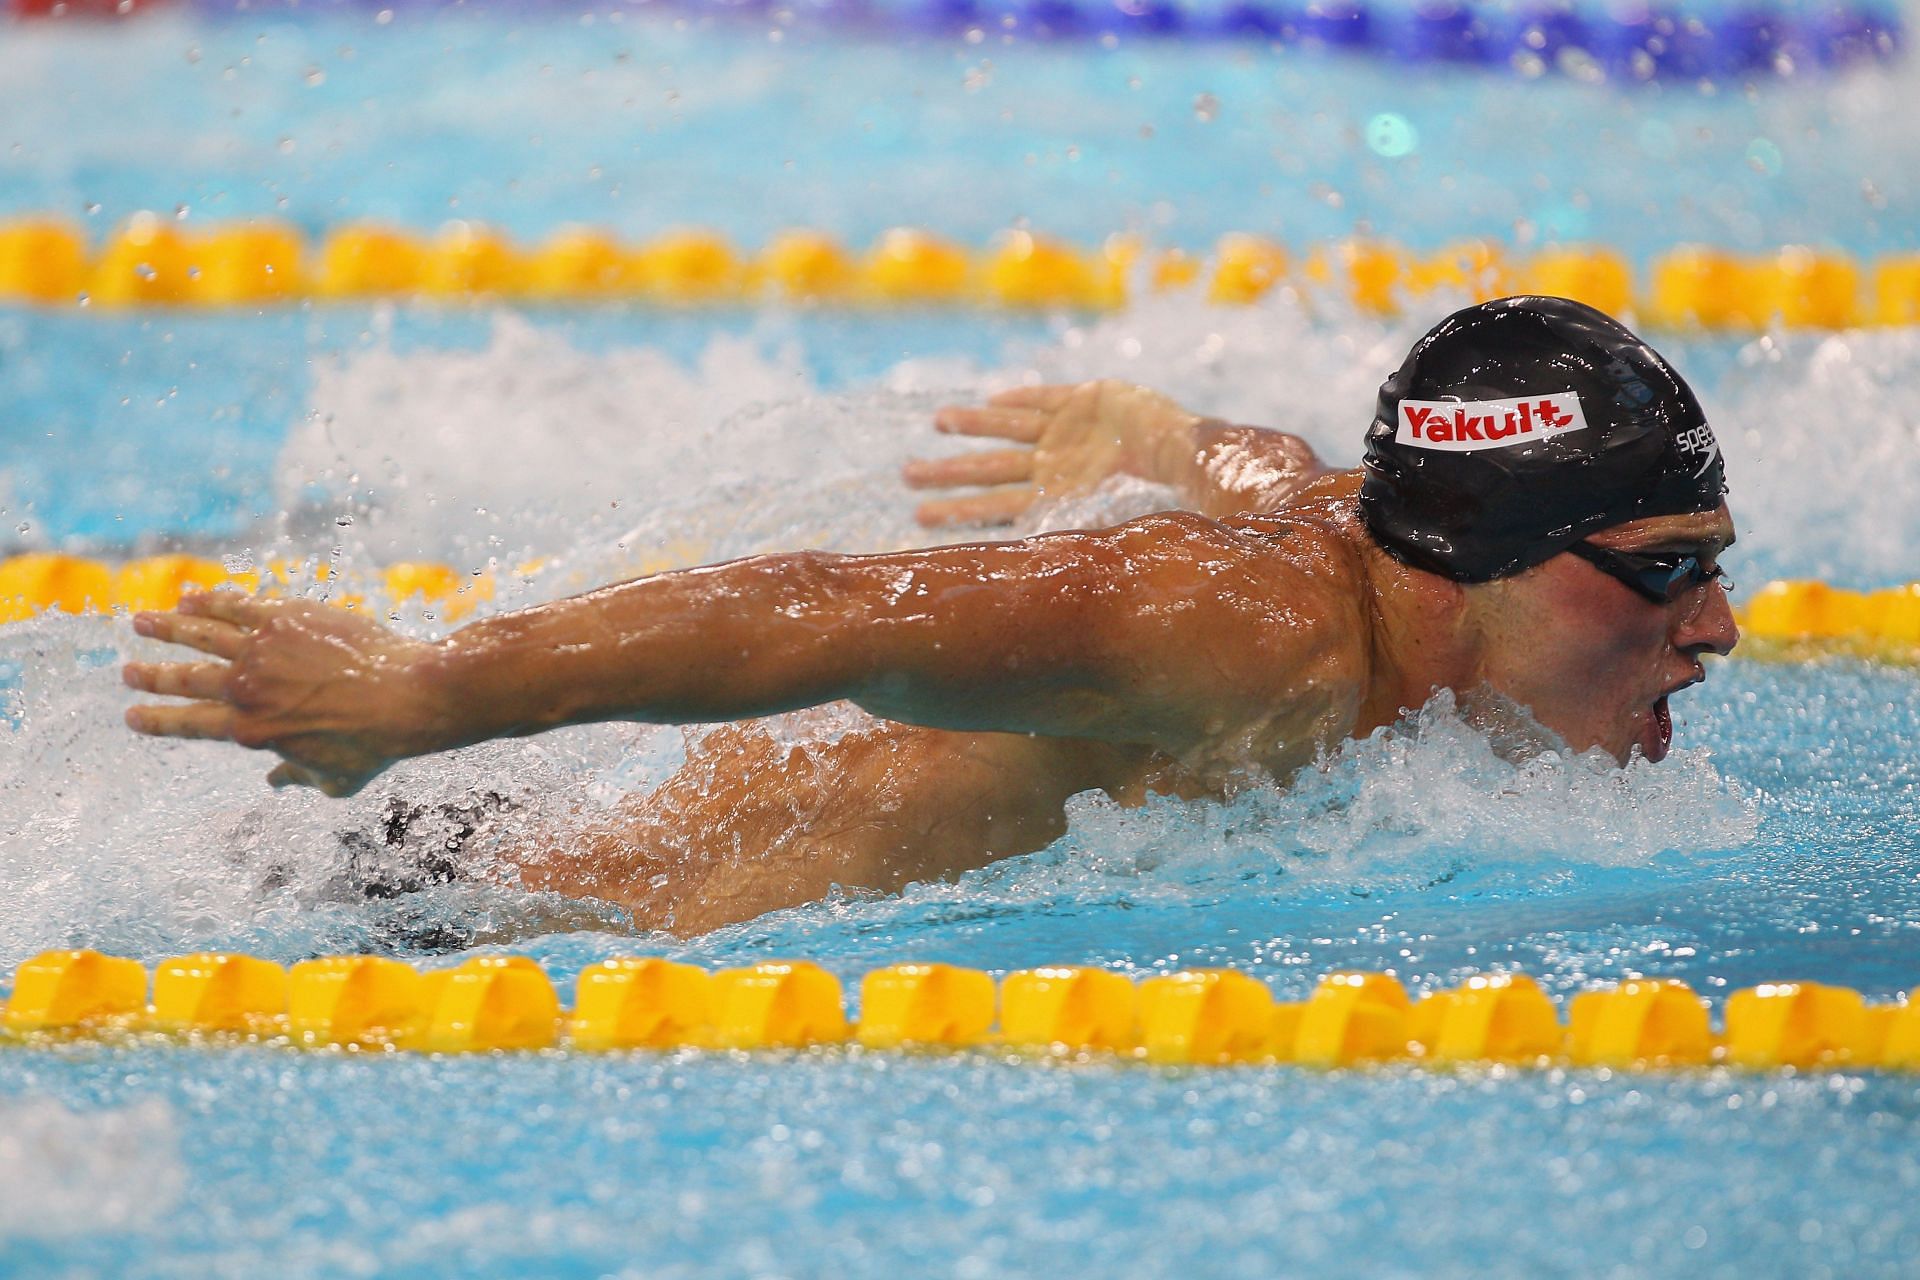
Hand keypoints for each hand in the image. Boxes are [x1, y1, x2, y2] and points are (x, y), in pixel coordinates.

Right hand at [122, 592, 449, 796]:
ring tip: (141, 623)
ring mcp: (262, 649)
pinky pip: (236, 605)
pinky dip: (210, 600)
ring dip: (166, 628)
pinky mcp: (284, 617)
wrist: (406, 695)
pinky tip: (191, 597)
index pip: (189, 724)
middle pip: (185, 678)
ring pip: (200, 634)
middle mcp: (246, 689)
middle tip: (126, 670)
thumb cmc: (376, 744)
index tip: (131, 716)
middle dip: (151, 675)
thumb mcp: (335, 780)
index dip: (156, 720)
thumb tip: (277, 782)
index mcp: (251, 730)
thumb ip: (299, 781)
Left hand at [902, 380, 1201, 526]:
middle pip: (991, 468)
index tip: (919, 520)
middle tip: (906, 475)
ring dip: (974, 425)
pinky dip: (1022, 396)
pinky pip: (1047, 397)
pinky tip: (993, 397)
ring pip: (1009, 428)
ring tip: (938, 423)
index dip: (958, 512)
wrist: (1193, 456)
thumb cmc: (1157, 499)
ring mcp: (1068, 433)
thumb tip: (1038, 587)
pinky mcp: (1087, 400)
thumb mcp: (1111, 525)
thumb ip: (1075, 543)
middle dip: (949, 471)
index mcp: (1057, 498)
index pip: (997, 507)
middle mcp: (1054, 465)